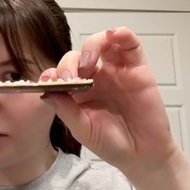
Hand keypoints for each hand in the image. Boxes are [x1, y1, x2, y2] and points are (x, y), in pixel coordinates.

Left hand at [40, 27, 179, 176]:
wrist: (143, 155)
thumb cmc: (113, 144)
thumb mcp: (84, 131)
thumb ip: (66, 111)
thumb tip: (46, 92)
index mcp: (78, 93)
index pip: (61, 73)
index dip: (52, 73)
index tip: (48, 81)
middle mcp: (96, 78)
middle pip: (77, 56)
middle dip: (69, 64)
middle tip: (70, 79)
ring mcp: (116, 71)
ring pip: (102, 43)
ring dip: (91, 45)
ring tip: (88, 61)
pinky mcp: (137, 68)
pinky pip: (130, 44)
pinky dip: (122, 34)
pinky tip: (114, 35)